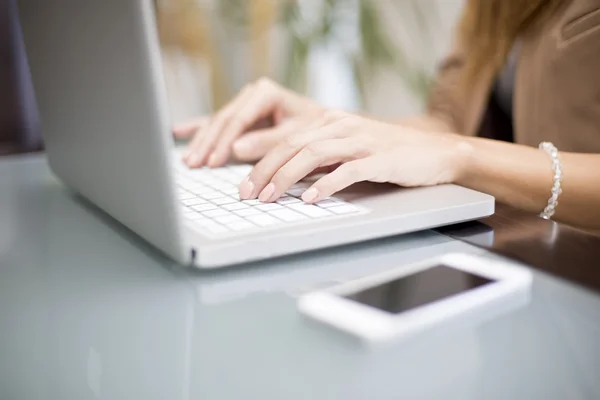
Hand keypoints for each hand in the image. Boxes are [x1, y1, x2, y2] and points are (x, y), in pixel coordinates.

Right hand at [174, 78, 323, 167]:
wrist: (325, 127)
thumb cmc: (315, 131)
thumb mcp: (295, 137)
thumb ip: (266, 142)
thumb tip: (235, 148)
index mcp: (265, 93)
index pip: (238, 119)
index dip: (223, 141)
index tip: (213, 161)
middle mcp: (251, 95)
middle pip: (223, 121)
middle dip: (207, 143)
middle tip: (194, 164)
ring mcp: (244, 104)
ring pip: (216, 123)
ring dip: (201, 142)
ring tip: (188, 161)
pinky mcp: (241, 116)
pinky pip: (216, 123)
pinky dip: (199, 130)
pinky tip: (178, 132)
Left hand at [238, 111, 471, 202]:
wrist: (435, 152)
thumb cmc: (388, 154)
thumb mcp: (347, 150)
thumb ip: (319, 159)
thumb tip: (286, 178)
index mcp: (330, 121)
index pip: (285, 141)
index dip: (260, 163)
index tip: (244, 187)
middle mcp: (341, 126)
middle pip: (292, 146)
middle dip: (264, 171)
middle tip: (247, 195)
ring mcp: (360, 141)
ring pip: (313, 155)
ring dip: (286, 177)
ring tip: (270, 197)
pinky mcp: (379, 159)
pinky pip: (346, 171)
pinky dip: (325, 185)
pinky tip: (310, 198)